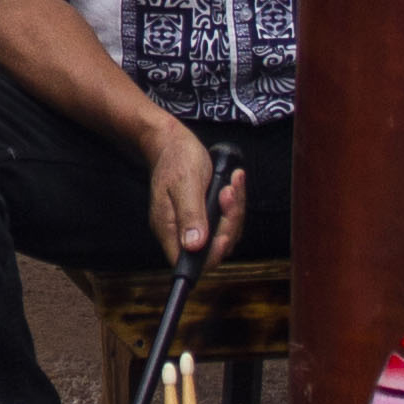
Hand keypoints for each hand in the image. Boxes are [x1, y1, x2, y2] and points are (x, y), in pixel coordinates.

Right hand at [142, 119, 248, 268]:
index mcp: (168, 227)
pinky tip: (234, 183)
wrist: (173, 143)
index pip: (188, 261)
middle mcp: (180, 231)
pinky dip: (235, 204)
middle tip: (229, 193)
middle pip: (212, 248)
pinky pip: (227, 220)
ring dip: (234, 210)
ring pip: (224, 233)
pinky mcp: (206, 216)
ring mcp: (194, 224)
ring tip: (233, 183)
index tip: (224, 235)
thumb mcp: (185, 183)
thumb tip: (194, 245)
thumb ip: (190, 215)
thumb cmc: (176, 159)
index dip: (210, 255)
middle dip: (228, 223)